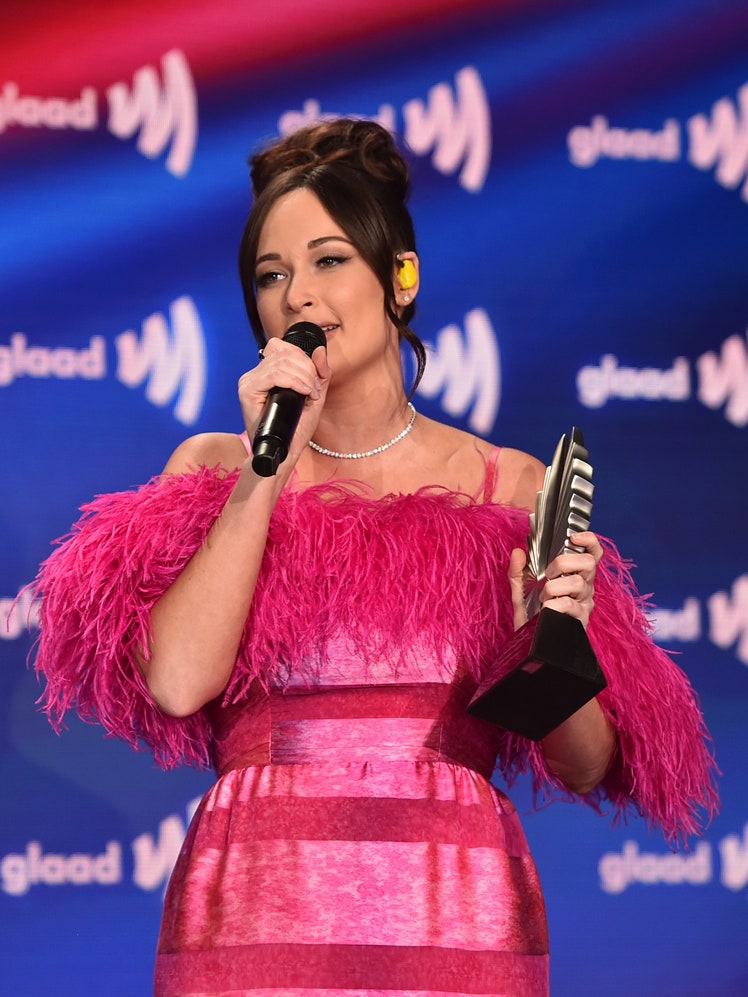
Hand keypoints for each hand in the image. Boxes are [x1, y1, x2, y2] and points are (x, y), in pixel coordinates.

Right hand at [238, 338, 330, 468]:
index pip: (283, 347)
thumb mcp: (314, 396)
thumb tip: (320, 349)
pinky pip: (272, 375)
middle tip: (315, 390)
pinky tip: (303, 393)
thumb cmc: (296, 428)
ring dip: (304, 377)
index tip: (314, 381)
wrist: (285, 452)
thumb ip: (320, 373)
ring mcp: (249, 381)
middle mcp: (255, 374)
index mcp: (267, 372)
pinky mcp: (247, 391)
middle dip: (307, 369)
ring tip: (310, 394)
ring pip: (280, 362)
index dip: (303, 358)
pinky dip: (294, 381)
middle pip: (284, 352)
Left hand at [508, 531, 602, 630]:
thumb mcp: (521, 592)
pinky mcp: (581, 620)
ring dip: (554, 586)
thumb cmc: (532, 617)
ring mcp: (584, 604)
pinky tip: (546, 609)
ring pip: (579, 583)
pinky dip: (554, 603)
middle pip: (589, 563)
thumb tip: (518, 552)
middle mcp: (584, 588)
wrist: (531, 645)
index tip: (573, 537)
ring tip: (544, 596)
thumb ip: (518, 571)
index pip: (593, 553)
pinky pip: (570, 604)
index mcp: (575, 575)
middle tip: (548, 573)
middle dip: (564, 562)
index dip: (588, 540)